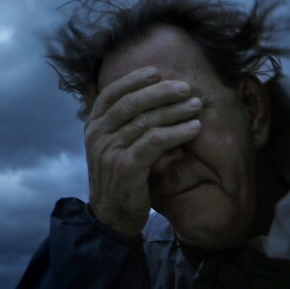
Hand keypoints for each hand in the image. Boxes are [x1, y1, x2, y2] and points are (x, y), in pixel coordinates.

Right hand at [84, 67, 201, 235]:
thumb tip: (151, 96)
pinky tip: (193, 129)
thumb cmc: (119, 177)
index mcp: (93, 126)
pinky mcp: (126, 166)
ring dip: (174, 111)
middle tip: (185, 88)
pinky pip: (154, 142)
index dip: (133, 80)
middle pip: (130, 103)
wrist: (111, 217)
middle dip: (160, 92)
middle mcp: (98, 135)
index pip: (111, 93)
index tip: (156, 72)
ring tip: (195, 106)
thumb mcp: (114, 146)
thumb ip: (125, 123)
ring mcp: (110, 150)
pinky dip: (176, 133)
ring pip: (145, 121)